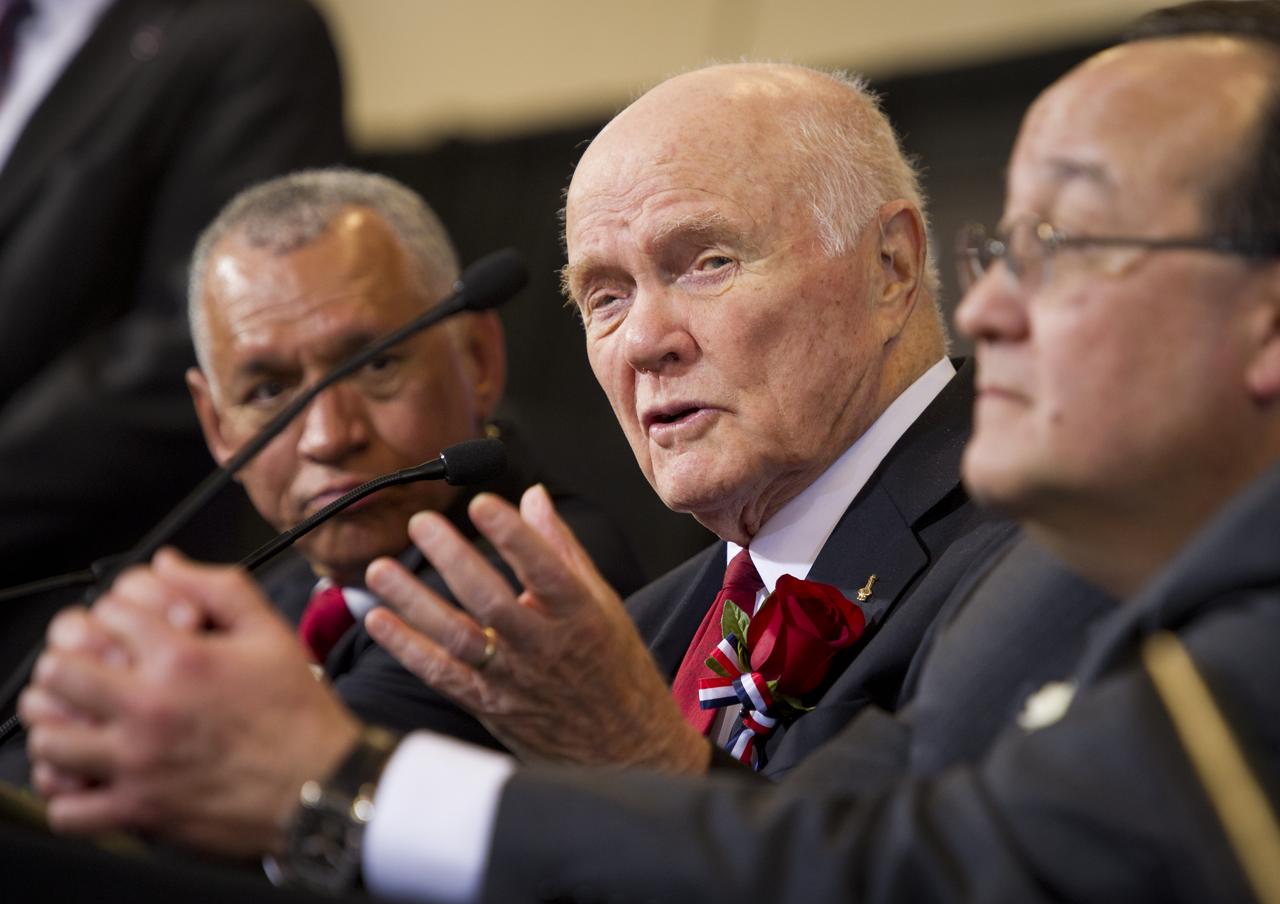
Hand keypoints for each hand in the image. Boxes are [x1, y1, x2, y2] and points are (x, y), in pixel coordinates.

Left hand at [20, 549, 360, 857]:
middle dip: (68, 662)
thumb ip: (218, 587)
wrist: (321, 785)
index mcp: (182, 660)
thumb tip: (168, 564)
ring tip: (82, 721)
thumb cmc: (299, 714)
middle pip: (58, 672)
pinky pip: (67, 809)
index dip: (114, 611)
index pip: (108, 613)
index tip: (126, 627)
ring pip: (48, 740)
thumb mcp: (271, 633)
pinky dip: (69, 794)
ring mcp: (138, 763)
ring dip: (59, 726)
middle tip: (86, 668)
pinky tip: (91, 776)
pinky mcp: (138, 811)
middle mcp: (150, 708)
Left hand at [365, 484, 709, 772]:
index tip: (482, 503)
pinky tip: (379, 620)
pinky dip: (408, 648)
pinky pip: (442, 675)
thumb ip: (562, 547)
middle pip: (490, 601)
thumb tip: (534, 497)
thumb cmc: (613, 668)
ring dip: (414, 602)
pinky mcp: (489, 705)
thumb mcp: (602, 603)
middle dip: (452, 559)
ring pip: (457, 637)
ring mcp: (513, 680)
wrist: (623, 748)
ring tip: (381, 569)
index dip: (512, 535)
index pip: (544, 568)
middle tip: (421, 523)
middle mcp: (544, 647)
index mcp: (578, 615)